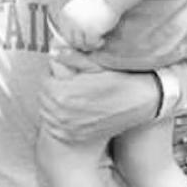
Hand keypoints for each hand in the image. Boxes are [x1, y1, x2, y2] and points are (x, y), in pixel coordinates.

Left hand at [39, 59, 158, 144]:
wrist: (143, 103)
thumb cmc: (122, 80)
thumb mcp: (98, 65)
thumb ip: (73, 58)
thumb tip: (54, 50)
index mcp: (64, 93)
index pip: (44, 82)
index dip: (52, 75)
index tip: (62, 73)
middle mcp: (62, 113)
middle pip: (43, 98)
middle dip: (52, 89)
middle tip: (64, 83)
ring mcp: (68, 127)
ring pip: (46, 114)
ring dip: (52, 105)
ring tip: (67, 97)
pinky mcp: (74, 136)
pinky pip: (53, 128)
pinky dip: (56, 120)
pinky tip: (68, 112)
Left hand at [57, 0, 119, 51]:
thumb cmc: (98, 4)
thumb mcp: (80, 11)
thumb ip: (73, 24)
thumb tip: (62, 45)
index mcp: (65, 14)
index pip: (64, 34)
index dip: (74, 39)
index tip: (84, 39)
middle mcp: (69, 19)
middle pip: (71, 41)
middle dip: (81, 45)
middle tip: (92, 43)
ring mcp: (79, 25)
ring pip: (80, 44)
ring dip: (90, 46)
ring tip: (98, 41)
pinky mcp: (91, 30)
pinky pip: (91, 44)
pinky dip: (97, 44)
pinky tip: (102, 40)